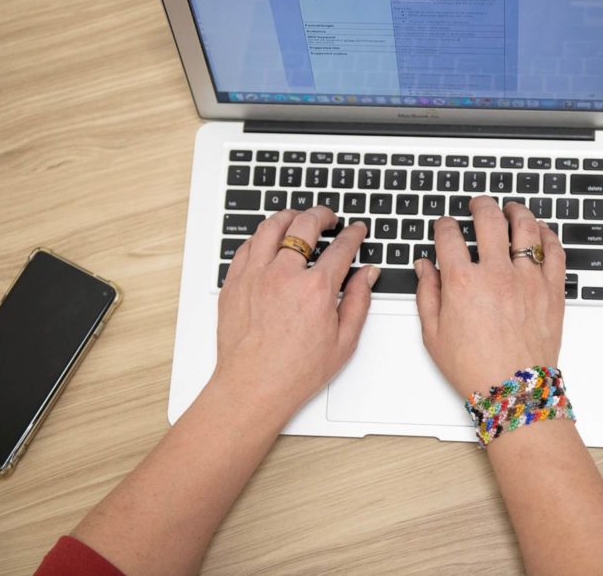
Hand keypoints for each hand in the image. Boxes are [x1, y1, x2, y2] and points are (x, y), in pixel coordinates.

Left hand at [214, 207, 377, 410]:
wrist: (253, 387)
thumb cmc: (296, 371)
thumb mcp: (344, 341)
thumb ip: (359, 301)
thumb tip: (367, 274)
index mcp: (316, 289)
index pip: (341, 247)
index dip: (353, 234)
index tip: (356, 230)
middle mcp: (284, 275)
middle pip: (305, 225)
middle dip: (321, 215)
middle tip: (328, 217)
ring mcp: (255, 276)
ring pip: (270, 227)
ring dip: (289, 217)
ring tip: (298, 218)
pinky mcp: (234, 283)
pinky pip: (246, 246)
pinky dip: (261, 236)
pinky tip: (268, 239)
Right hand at [414, 196, 565, 396]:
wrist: (514, 391)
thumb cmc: (474, 367)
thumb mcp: (433, 334)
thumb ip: (427, 293)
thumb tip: (424, 267)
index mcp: (462, 283)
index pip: (449, 236)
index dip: (443, 225)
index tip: (444, 225)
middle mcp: (496, 274)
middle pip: (488, 219)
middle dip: (480, 205)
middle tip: (478, 204)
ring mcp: (527, 279)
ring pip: (525, 228)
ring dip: (516, 212)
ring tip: (510, 209)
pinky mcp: (551, 289)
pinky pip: (554, 251)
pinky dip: (547, 235)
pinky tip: (540, 231)